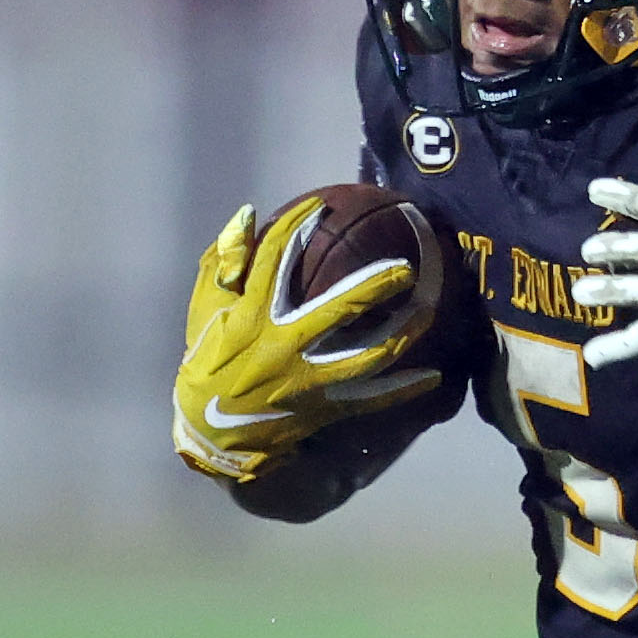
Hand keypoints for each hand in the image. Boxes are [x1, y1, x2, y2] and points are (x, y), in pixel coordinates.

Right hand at [174, 196, 432, 483]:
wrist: (209, 431)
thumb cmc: (207, 360)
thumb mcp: (204, 309)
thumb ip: (222, 261)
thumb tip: (246, 214)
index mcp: (251, 317)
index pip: (274, 260)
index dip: (295, 228)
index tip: (320, 206)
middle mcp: (284, 347)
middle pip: (339, 310)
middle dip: (376, 285)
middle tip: (407, 266)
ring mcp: (308, 381)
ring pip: (367, 355)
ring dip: (402, 332)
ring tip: (430, 309)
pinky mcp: (323, 408)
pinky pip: (370, 400)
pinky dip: (402, 389)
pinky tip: (433, 375)